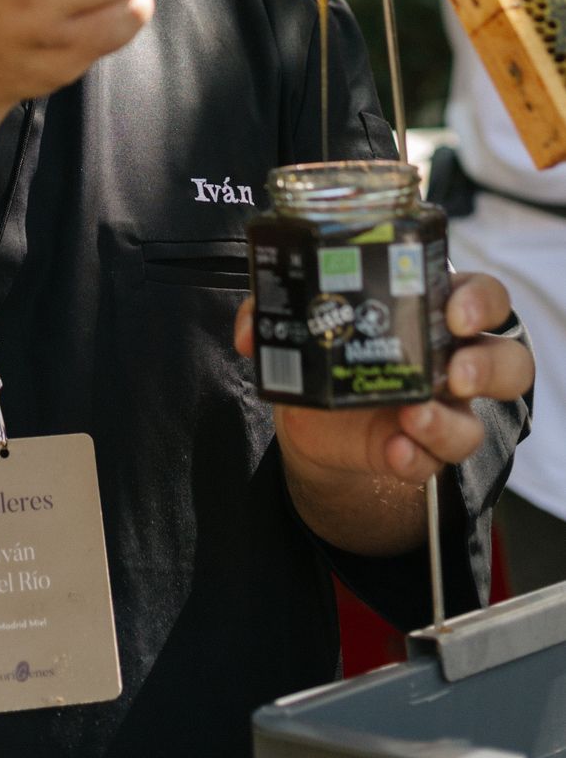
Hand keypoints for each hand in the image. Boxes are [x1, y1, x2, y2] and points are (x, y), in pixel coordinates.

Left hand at [235, 271, 533, 486]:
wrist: (314, 416)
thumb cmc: (324, 348)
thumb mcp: (301, 319)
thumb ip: (271, 311)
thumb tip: (250, 333)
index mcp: (431, 310)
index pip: (483, 296)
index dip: (480, 301)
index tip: (454, 311)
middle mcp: (451, 360)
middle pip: (506, 361)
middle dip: (486, 366)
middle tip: (452, 373)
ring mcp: (442, 411)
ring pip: (476, 421)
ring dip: (448, 423)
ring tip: (412, 416)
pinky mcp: (420, 451)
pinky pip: (435, 461)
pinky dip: (416, 458)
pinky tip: (394, 451)